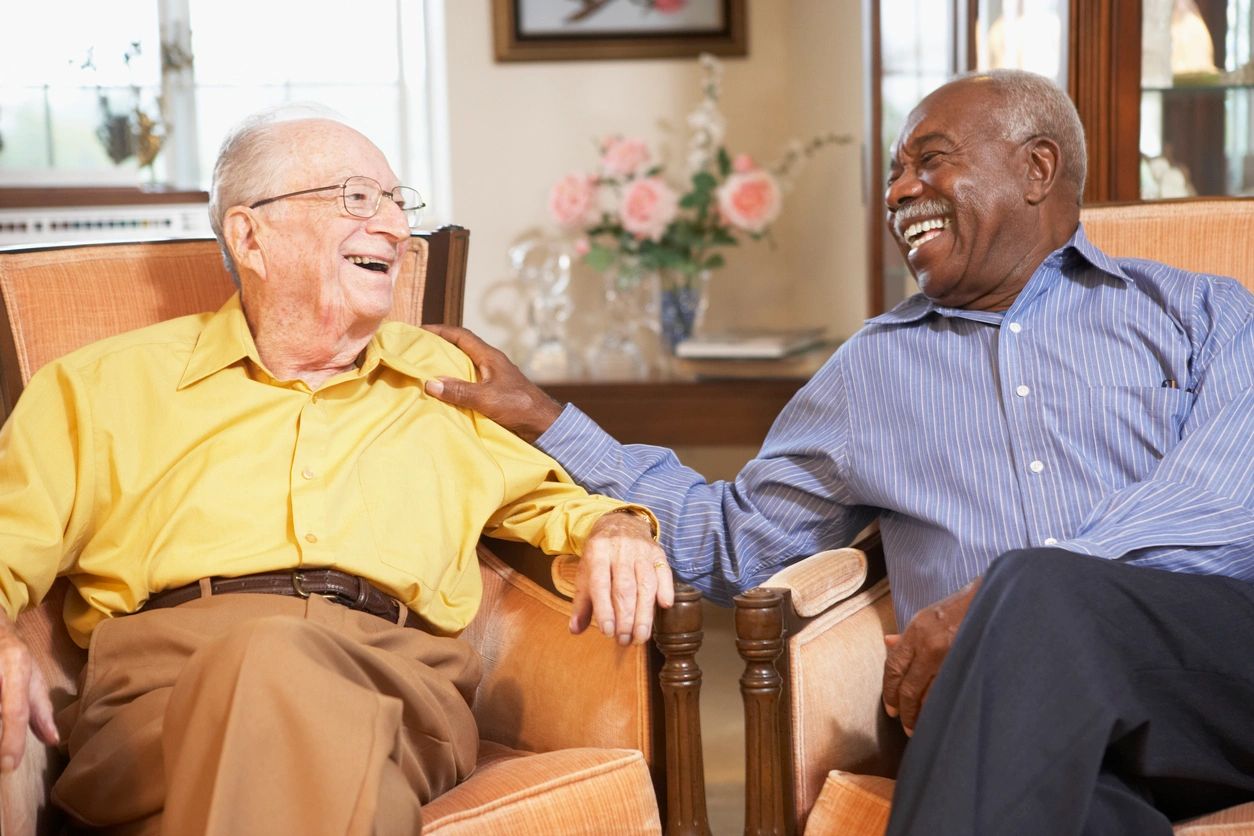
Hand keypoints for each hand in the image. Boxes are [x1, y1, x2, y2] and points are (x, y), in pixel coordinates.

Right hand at [0, 617, 58, 771]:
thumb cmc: (13, 655)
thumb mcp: (31, 677)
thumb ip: (41, 709)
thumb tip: (53, 740)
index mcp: (16, 669)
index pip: (15, 711)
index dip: (12, 740)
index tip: (8, 766)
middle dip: (0, 739)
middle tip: (3, 758)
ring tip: (4, 746)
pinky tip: (1, 729)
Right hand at [422, 325, 562, 442]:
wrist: (543, 424)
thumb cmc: (519, 407)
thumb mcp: (487, 399)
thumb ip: (459, 391)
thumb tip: (430, 383)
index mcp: (489, 357)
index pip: (461, 336)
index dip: (440, 330)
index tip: (419, 330)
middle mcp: (489, 363)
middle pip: (460, 348)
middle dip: (439, 347)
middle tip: (417, 350)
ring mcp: (492, 378)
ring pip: (464, 366)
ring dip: (446, 366)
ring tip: (424, 370)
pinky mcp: (493, 392)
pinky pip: (468, 382)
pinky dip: (454, 383)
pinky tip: (443, 393)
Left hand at [570, 511, 673, 645]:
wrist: (620, 523)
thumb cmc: (600, 556)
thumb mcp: (585, 573)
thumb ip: (582, 602)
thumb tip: (575, 630)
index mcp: (597, 553)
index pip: (600, 584)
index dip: (605, 610)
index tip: (608, 632)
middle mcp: (619, 550)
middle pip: (624, 588)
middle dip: (626, 618)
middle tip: (625, 640)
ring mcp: (641, 551)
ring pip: (645, 584)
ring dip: (644, 613)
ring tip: (641, 636)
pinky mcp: (657, 553)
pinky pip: (664, 572)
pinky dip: (666, 589)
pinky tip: (664, 606)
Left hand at [882, 577, 981, 734]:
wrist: (994, 599)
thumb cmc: (962, 607)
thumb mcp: (929, 616)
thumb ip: (908, 634)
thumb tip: (888, 643)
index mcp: (917, 630)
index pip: (894, 666)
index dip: (889, 690)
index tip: (891, 708)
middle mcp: (930, 644)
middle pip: (909, 687)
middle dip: (905, 710)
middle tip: (906, 725)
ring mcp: (951, 656)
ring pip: (930, 695)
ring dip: (923, 714)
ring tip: (922, 728)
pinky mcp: (969, 664)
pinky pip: (951, 692)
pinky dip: (943, 707)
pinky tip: (942, 716)